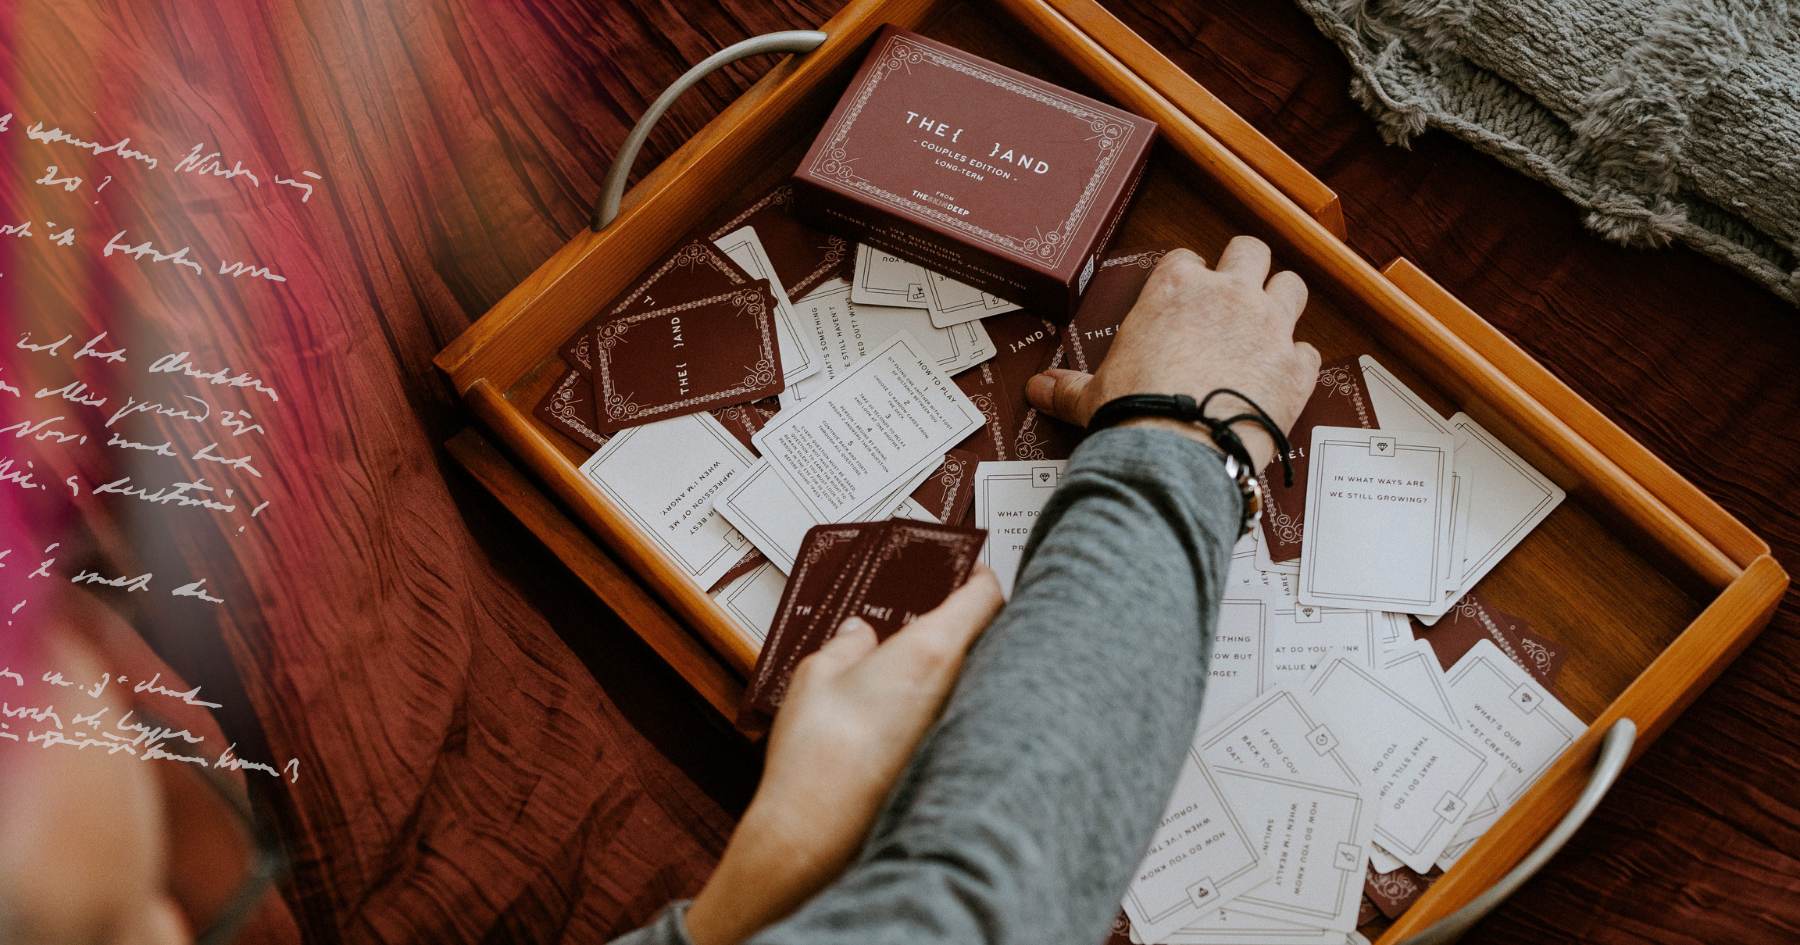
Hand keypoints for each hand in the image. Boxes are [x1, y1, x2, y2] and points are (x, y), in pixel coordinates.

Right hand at [684, 567, 1005, 944]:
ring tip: (920, 671)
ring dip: (959, 676)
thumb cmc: (820, 754)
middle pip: (989, 642)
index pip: (984, 597)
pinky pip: (962, 725)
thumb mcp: (817, 675)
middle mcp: (961, 689)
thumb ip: (845, 644)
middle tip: (945, 617)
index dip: (980, 577)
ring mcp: (961, 731)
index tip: (973, 571)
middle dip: (971, 629)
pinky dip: (947, 716)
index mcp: (933, 651)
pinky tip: (909, 723)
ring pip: (978, 687)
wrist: (820, 834)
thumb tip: (858, 634)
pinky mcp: (953, 766)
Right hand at [1026, 237, 1320, 467]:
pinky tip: (1281, 378)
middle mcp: (1227, 295)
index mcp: (1175, 290)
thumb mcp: (1091, 396)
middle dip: (1247, 267)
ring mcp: (1268, 327)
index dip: (1189, 277)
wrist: (1175, 453)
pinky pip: (1309, 350)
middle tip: (1236, 294)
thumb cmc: (1134, 415)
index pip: (1188, 259)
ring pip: (1293, 286)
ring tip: (1268, 325)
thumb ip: (1068, 386)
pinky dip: (1298, 362)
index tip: (1184, 297)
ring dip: (1283, 301)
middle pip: (1251, 250)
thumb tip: (1037, 388)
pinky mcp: (1295, 367)